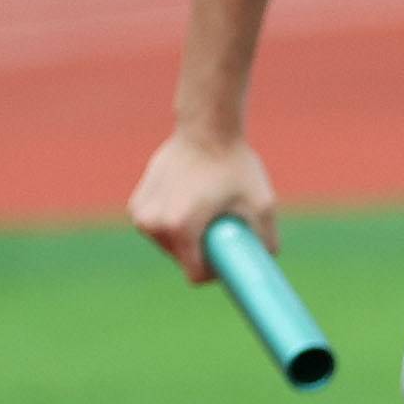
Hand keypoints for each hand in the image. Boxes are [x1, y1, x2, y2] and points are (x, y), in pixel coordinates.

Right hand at [128, 127, 276, 278]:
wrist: (206, 127)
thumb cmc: (234, 164)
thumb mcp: (262, 204)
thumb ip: (267, 240)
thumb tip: (266, 264)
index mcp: (180, 228)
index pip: (196, 275)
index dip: (216, 272)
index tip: (228, 255)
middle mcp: (153, 224)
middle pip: (182, 259)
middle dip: (201, 251)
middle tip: (220, 226)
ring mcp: (141, 214)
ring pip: (169, 245)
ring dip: (187, 237)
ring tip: (204, 210)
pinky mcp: (136, 204)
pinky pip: (158, 228)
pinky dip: (172, 222)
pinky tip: (188, 202)